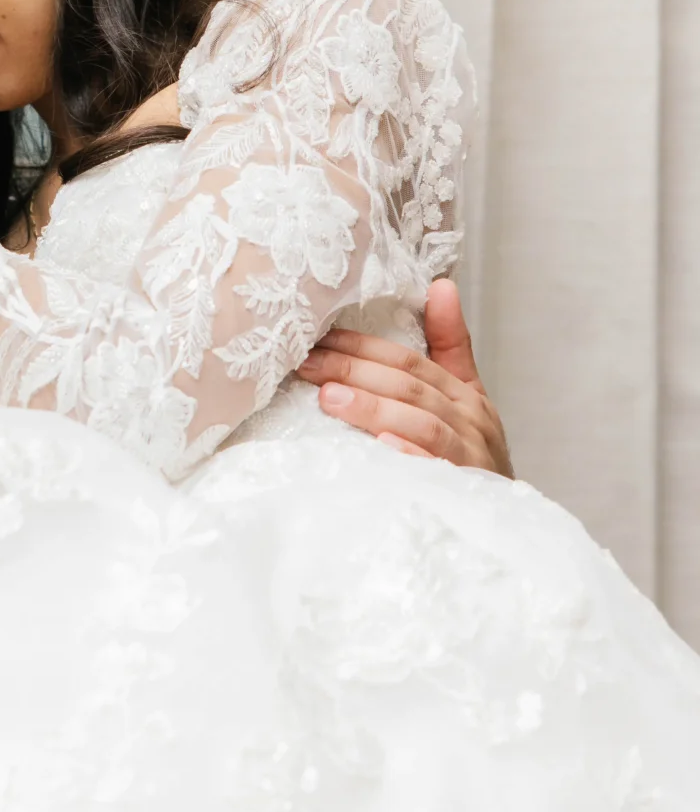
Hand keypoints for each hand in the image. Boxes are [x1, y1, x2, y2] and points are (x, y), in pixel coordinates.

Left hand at [295, 279, 512, 475]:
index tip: (321, 337)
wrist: (503, 525)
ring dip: (374, 408)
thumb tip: (442, 286)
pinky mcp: (465, 491)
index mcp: (465, 396)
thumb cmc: (472, 458)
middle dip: (356, 370)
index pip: (410, 361)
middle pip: (409, 387)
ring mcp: (469, 458)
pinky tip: (381, 448)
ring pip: (421, 424)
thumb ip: (450, 348)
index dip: (365, 347)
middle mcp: (470, 422)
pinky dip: (410, 457)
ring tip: (330, 398)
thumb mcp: (466, 401)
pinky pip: (435, 471)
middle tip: (308, 363)